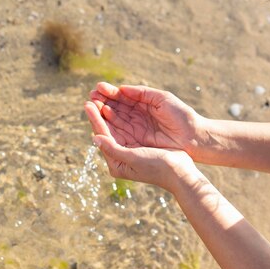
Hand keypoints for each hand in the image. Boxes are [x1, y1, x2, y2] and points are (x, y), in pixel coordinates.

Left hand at [85, 100, 200, 193]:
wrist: (181, 173)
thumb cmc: (158, 167)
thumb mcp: (133, 158)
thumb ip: (113, 149)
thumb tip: (94, 138)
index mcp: (116, 163)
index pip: (102, 136)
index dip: (95, 119)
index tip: (88, 103)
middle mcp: (120, 157)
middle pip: (107, 131)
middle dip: (99, 113)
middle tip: (92, 95)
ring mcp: (130, 150)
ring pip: (116, 127)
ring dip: (109, 112)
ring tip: (101, 96)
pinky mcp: (140, 145)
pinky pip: (127, 127)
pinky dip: (121, 115)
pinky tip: (117, 105)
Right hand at [87, 82, 205, 155]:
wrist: (193, 136)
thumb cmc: (181, 116)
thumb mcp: (162, 99)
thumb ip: (142, 93)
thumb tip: (122, 88)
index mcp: (145, 103)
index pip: (124, 97)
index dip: (110, 93)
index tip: (98, 88)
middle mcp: (138, 116)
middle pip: (116, 108)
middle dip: (102, 102)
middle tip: (91, 96)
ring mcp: (137, 129)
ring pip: (116, 120)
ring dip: (102, 113)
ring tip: (91, 105)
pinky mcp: (137, 141)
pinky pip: (120, 133)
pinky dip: (109, 126)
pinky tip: (100, 117)